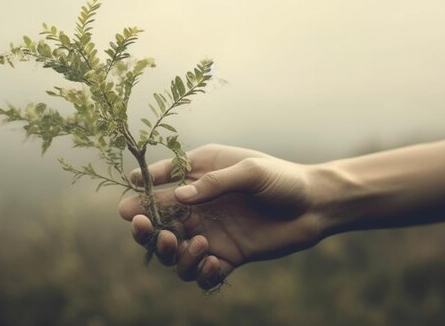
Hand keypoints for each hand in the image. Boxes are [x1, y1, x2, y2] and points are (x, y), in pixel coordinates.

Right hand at [118, 144, 326, 290]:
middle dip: (144, 228)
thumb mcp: (250, 171)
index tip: (130, 203)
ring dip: (174, 254)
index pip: (159, 184)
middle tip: (143, 228)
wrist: (314, 205)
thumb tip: (178, 198)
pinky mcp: (226, 256)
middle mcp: (199, 206)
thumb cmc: (282, 179)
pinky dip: (201, 273)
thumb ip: (214, 183)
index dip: (140, 194)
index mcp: (198, 176)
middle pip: (158, 222)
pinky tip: (215, 263)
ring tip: (199, 245)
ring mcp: (210, 232)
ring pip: (174, 251)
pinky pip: (202, 272)